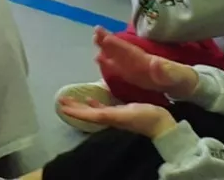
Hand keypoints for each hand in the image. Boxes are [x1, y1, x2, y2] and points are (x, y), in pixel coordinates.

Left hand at [54, 97, 175, 139]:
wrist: (163, 124)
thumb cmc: (145, 118)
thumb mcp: (125, 114)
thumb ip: (107, 112)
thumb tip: (90, 106)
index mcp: (108, 118)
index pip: (87, 116)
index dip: (74, 111)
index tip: (61, 106)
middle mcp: (109, 118)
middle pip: (87, 113)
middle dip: (74, 107)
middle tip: (61, 100)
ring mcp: (115, 116)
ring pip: (93, 110)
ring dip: (82, 105)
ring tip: (71, 99)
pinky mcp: (122, 112)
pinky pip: (104, 108)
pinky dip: (95, 104)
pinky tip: (91, 99)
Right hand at [92, 26, 198, 97]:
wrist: (194, 87)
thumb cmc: (187, 82)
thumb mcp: (180, 78)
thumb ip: (167, 71)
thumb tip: (154, 63)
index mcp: (150, 63)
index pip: (129, 51)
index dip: (116, 44)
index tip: (102, 33)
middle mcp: (143, 63)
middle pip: (124, 51)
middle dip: (110, 43)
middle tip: (95, 32)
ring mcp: (141, 69)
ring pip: (122, 58)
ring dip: (109, 50)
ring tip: (95, 42)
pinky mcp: (141, 77)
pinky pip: (123, 68)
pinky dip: (112, 64)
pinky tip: (102, 60)